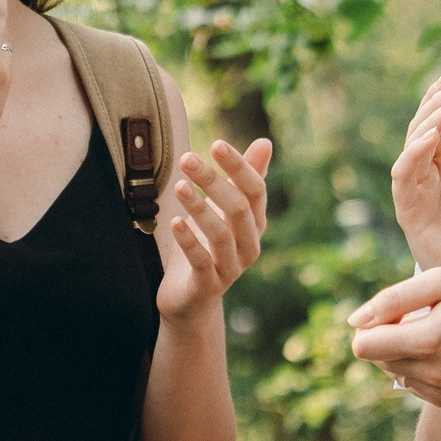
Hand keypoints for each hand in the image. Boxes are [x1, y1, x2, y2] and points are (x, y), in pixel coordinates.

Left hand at [157, 138, 274, 323]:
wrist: (191, 297)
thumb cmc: (207, 245)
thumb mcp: (223, 210)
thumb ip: (243, 179)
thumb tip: (265, 143)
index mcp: (256, 223)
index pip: (256, 190)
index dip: (239, 167)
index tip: (217, 144)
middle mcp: (249, 245)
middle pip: (239, 208)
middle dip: (213, 181)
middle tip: (186, 158)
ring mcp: (231, 267)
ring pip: (221, 234)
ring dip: (198, 207)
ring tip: (179, 186)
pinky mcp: (209, 285)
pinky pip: (201, 261)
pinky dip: (189, 240)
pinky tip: (175, 221)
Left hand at [349, 267, 440, 406]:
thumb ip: (393, 299)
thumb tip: (354, 321)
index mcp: (428, 341)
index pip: (364, 346)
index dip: (370, 325)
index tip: (394, 311)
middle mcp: (432, 374)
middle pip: (376, 358)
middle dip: (387, 335)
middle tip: (421, 316)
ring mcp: (440, 391)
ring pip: (392, 371)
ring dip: (402, 350)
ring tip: (436, 331)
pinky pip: (411, 383)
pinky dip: (418, 365)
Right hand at [389, 75, 440, 272]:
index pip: (435, 127)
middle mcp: (422, 179)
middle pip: (419, 133)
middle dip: (433, 106)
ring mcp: (412, 194)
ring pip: (410, 149)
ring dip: (427, 123)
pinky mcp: (407, 211)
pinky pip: (404, 176)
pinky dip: (414, 153)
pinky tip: (434, 137)